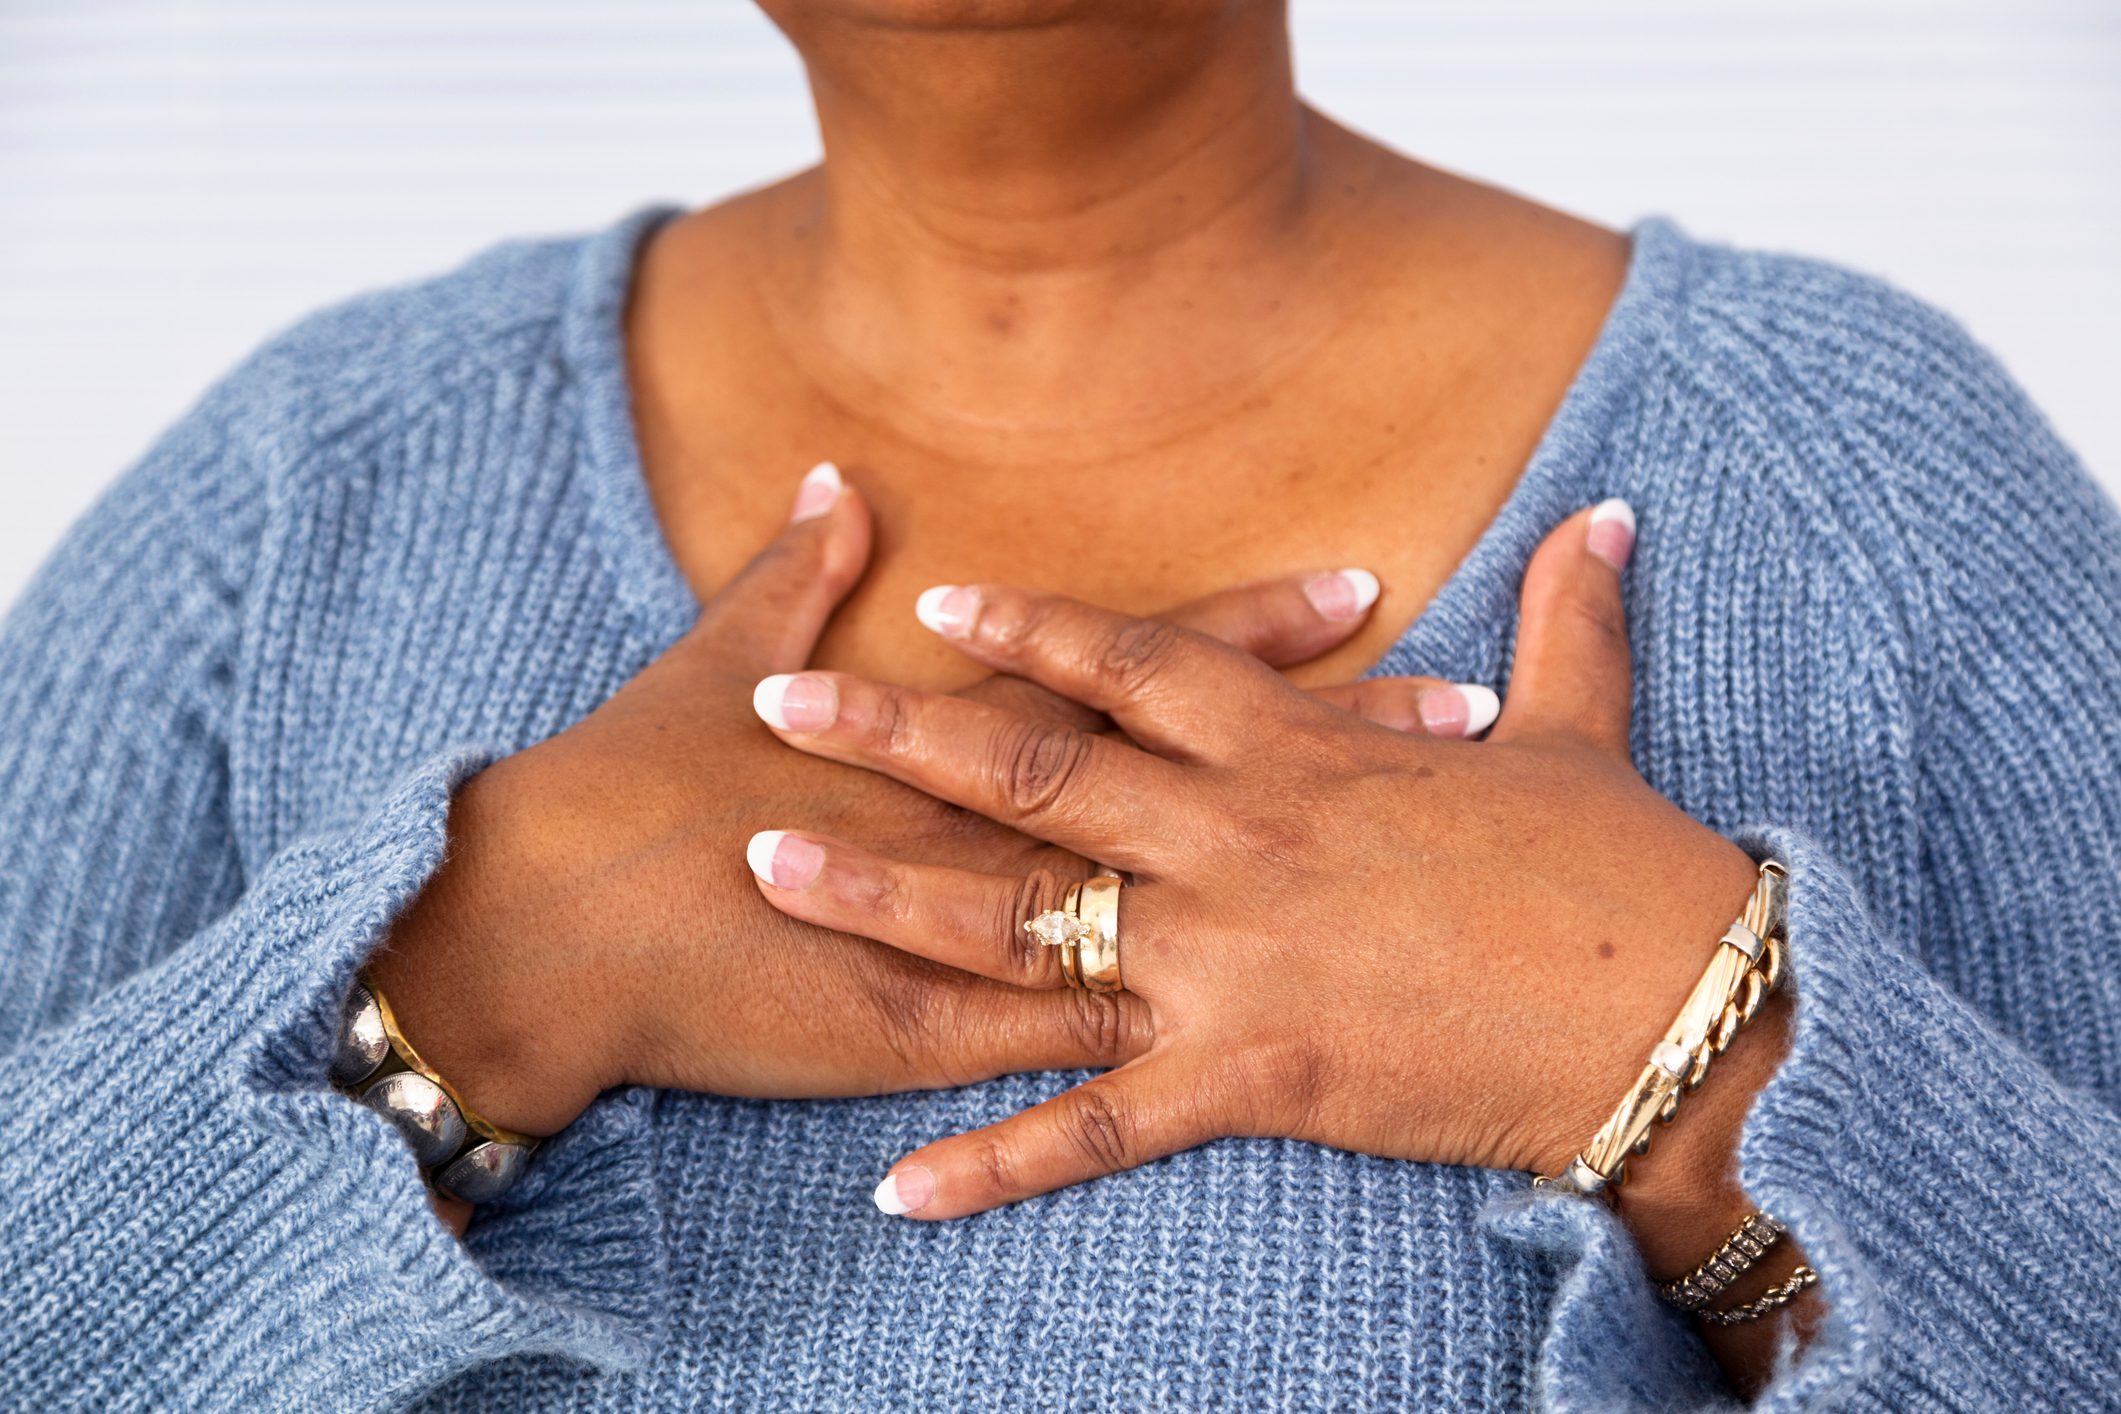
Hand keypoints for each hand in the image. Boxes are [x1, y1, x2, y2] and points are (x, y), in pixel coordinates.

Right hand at [369, 464, 1459, 1147]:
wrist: (552, 929)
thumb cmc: (629, 787)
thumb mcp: (720, 661)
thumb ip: (796, 578)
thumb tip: (830, 482)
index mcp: (960, 730)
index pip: (1140, 667)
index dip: (1255, 629)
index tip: (1360, 586)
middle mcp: (998, 827)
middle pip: (1202, 784)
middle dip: (1339, 752)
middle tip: (1469, 715)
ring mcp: (981, 938)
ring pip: (1183, 914)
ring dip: (1308, 905)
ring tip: (1433, 883)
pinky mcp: (937, 1039)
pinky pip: (1080, 1057)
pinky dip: (1176, 1051)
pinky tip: (1303, 1054)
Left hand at [742, 499, 1767, 1220]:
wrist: (1680, 1020)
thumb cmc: (1627, 872)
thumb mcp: (1584, 729)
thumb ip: (1568, 621)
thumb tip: (1607, 513)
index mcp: (1301, 752)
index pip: (1140, 666)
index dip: (1035, 629)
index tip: (937, 605)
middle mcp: (1238, 841)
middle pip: (1035, 776)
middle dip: (896, 735)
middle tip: (774, 710)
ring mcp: (1230, 963)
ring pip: (1024, 928)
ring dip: (887, 900)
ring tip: (768, 874)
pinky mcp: (1250, 1081)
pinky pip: (1093, 1126)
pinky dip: (990, 1158)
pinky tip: (893, 1183)